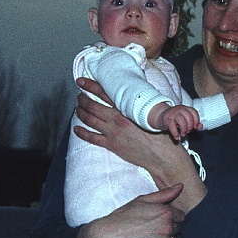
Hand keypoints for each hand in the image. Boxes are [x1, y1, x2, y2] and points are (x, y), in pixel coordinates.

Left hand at [74, 77, 206, 211]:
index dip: (91, 86)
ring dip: (81, 113)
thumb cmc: (160, 134)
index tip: (82, 81)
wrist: (161, 155)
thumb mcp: (151, 114)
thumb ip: (140, 104)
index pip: (104, 93)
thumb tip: (135, 95)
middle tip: (79, 96)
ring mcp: (112, 133)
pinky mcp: (111, 145)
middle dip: (83, 99)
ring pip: (90, 120)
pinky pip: (91, 138)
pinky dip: (82, 133)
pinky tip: (76, 129)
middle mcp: (117, 120)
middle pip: (93, 106)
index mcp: (126, 110)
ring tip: (78, 109)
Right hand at [78, 184, 185, 237]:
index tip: (159, 219)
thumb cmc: (123, 217)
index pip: (181, 216)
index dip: (171, 217)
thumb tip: (180, 186)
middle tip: (151, 228)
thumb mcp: (142, 200)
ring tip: (148, 237)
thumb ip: (164, 194)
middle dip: (168, 227)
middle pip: (177, 228)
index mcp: (165, 212)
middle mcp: (167, 227)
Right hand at [156, 104, 202, 138]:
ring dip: (184, 129)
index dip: (196, 120)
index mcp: (186, 109)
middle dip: (190, 126)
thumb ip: (194, 123)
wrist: (161, 117)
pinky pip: (172, 126)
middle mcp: (180, 109)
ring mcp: (173, 114)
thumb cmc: (176, 119)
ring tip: (183, 134)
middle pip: (189, 117)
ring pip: (181, 120)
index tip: (195, 127)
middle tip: (188, 131)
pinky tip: (176, 137)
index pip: (194, 112)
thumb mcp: (185, 119)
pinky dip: (175, 133)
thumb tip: (200, 127)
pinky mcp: (167, 119)